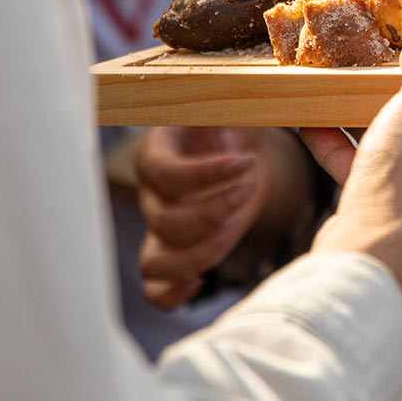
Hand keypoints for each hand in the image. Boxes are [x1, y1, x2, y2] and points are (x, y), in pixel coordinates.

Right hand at [136, 126, 310, 310]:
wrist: (237, 149)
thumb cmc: (231, 123)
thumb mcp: (230, 106)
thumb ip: (227, 112)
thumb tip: (229, 133)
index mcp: (156, 154)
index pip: (163, 174)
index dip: (205, 174)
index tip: (246, 160)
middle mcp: (151, 195)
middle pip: (163, 223)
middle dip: (214, 212)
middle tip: (249, 186)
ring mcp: (160, 229)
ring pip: (155, 264)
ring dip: (202, 254)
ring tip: (236, 225)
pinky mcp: (177, 252)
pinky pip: (155, 289)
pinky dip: (173, 295)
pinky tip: (204, 279)